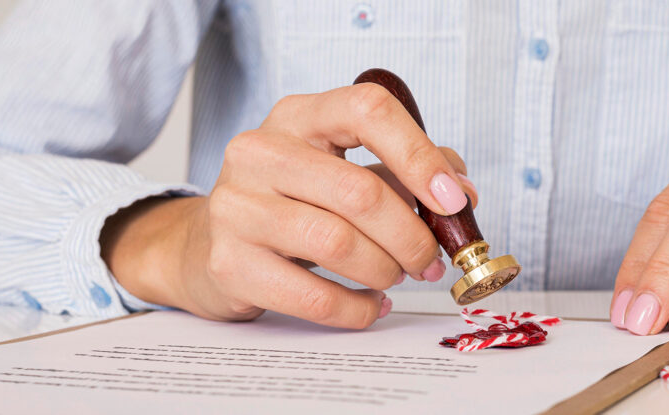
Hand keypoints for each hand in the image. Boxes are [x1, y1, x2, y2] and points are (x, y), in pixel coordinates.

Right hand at [103, 83, 475, 328]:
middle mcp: (259, 151)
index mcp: (297, 117)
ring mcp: (236, 207)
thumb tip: (462, 197)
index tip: (453, 199)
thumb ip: (403, 173)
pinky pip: (314, 296)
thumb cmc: (289, 205)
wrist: (206, 246)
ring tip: (394, 277)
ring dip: (385, 271)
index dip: (419, 155)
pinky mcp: (230, 262)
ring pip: (338, 245)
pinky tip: (369, 304)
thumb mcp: (341, 171)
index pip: (366, 110)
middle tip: (430, 260)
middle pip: (359, 192)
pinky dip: (357, 308)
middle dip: (411, 236)